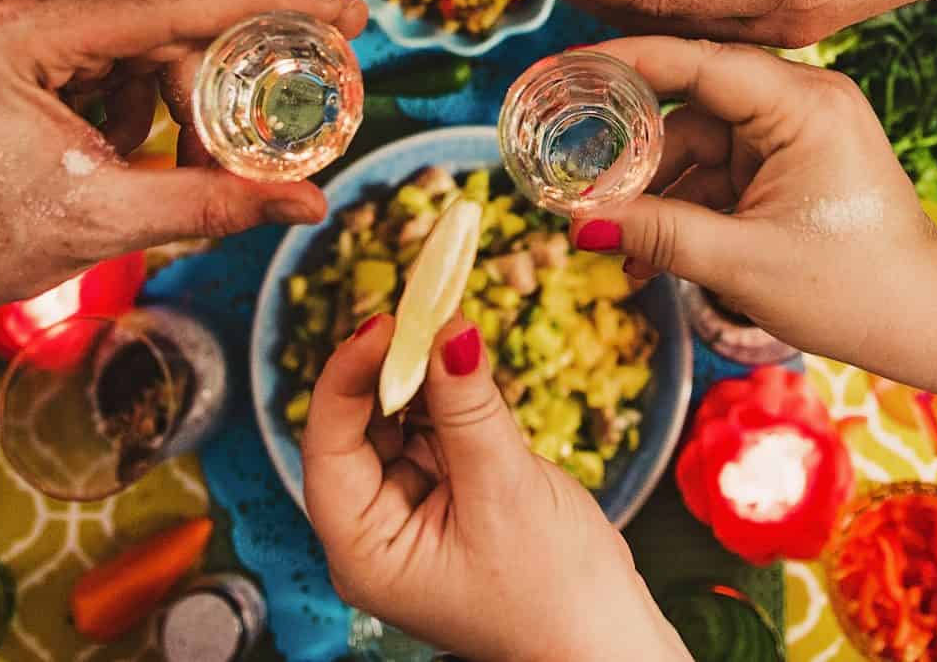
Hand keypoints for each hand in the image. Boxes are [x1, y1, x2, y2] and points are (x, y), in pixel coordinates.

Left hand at [0, 0, 364, 335]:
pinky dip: (154, 109)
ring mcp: (30, 20)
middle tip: (292, 129)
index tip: (345, 13)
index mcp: (24, 31)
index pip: (172, 6)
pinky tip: (143, 158)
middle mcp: (25, 4)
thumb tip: (306, 203)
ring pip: (156, 47)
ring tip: (202, 169)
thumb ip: (211, 201)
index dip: (271, 10)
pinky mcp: (37, 45)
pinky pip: (126, 62)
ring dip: (191, 107)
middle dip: (230, 85)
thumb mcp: (99, 223)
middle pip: (171, 28)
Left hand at [304, 311, 684, 661]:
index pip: (328, 448)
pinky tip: (466, 369)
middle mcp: (373, 534)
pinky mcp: (445, 501)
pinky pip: (433, 436)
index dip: (347, 377)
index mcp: (362, 552)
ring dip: (423, 378)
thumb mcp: (505, 489)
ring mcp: (409, 517)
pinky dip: (449, 400)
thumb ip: (469, 406)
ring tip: (446, 325)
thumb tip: (447, 328)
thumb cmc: (555, 595)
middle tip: (422, 308)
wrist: (608, 641)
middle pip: (359, 430)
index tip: (385, 323)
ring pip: (398, 425)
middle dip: (390, 369)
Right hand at [566, 37, 936, 373]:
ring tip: (615, 245)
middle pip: (692, 102)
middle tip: (572, 170)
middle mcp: (803, 100)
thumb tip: (578, 223)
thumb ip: (659, 235)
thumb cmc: (854, 289)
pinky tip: (648, 253)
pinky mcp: (792, 161)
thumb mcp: (744, 263)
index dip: (626, 63)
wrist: (927, 322)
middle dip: (634, 149)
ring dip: (657, 192)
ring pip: (699, 142)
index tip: (564, 69)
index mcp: (804, 104)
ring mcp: (798, 130)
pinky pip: (721, 168)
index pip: (699, 61)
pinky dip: (687, 205)